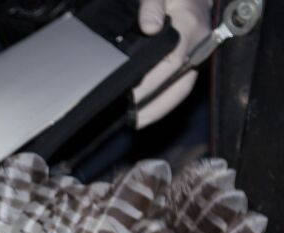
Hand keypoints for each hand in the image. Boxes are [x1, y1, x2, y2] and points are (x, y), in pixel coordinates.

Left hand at [132, 0, 211, 127]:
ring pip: (182, 89)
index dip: (152, 84)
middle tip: (134, 121)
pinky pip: (181, 85)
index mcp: (189, 28)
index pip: (171, 64)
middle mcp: (198, 46)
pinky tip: (148, 110)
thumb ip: (152, 6)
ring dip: (161, 108)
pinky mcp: (194, 61)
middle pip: (181, 85)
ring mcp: (198, 56)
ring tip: (138, 121)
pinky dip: (166, 100)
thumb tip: (149, 27)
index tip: (132, 98)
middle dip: (158, 107)